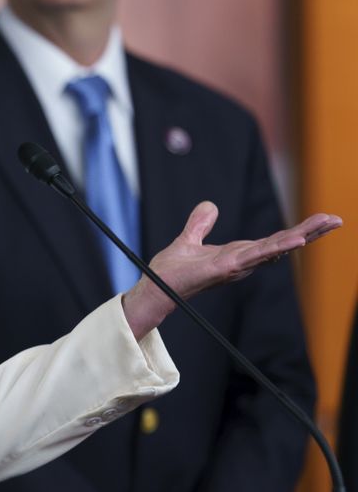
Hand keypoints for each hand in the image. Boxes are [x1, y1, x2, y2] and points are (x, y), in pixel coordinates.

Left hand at [122, 201, 341, 337]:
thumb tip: (210, 205)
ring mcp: (237, 265)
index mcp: (238, 253)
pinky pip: (256, 255)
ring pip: (275, 248)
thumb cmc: (172, 271)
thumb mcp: (188, 240)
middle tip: (336, 220)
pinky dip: (277, 247)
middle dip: (310, 232)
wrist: (155, 286)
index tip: (320, 220)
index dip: (297, 231)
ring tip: (325, 224)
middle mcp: (242, 261)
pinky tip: (297, 241)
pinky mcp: (226, 267)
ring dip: (301, 236)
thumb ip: (200, 224)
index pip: (274, 240)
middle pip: (282, 244)